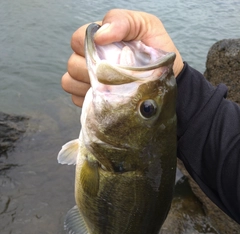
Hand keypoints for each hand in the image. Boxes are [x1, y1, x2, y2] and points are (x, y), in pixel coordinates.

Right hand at [61, 9, 183, 106]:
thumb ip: (123, 21)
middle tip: (114, 76)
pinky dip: (89, 100)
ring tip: (110, 88)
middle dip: (91, 70)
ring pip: (69, 81)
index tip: (111, 55)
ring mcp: (87, 80)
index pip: (77, 40)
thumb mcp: (146, 26)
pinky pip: (76, 99)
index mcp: (100, 39)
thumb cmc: (156, 51)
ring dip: (88, 86)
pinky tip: (107, 99)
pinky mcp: (89, 99)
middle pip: (72, 63)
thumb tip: (99, 36)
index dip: (88, 48)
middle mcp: (89, 59)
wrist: (167, 80)